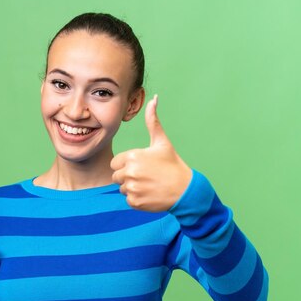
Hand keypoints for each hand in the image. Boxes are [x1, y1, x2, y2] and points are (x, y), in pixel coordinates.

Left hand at [111, 95, 192, 211]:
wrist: (185, 190)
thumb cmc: (172, 164)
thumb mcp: (162, 142)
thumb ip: (152, 121)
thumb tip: (153, 99)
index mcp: (133, 156)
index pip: (115, 163)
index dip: (126, 165)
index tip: (141, 166)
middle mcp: (130, 172)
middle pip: (116, 177)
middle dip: (128, 177)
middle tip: (146, 176)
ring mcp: (133, 188)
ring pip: (122, 189)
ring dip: (133, 188)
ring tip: (149, 185)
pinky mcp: (136, 202)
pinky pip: (128, 200)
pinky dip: (137, 199)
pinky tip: (150, 194)